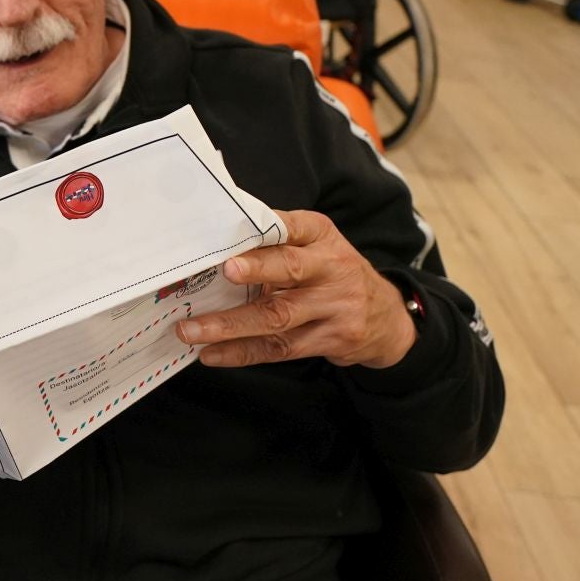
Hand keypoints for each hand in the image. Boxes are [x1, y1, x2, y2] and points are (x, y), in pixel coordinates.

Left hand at [176, 210, 415, 370]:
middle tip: (222, 271)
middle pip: (291, 269)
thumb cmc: (333, 273)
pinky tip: (211, 354)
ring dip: (230, 325)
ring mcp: (334, 307)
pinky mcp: (330, 340)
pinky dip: (241, 352)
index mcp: (322, 236)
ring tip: (192, 330)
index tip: (239, 232)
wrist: (387, 318)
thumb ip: (277, 241)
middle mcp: (332, 268)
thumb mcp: (318, 246)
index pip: (293, 226)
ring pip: (278, 316)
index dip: (266, 229)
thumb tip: (216, 243)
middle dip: (255, 270)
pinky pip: (279, 348)